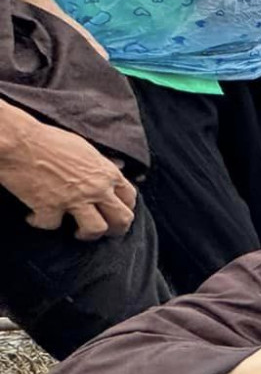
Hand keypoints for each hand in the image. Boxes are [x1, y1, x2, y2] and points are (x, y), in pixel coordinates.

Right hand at [0, 113, 135, 238]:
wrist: (19, 140)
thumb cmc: (49, 140)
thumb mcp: (85, 148)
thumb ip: (102, 163)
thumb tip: (118, 166)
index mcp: (106, 173)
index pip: (130, 197)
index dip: (125, 208)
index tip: (115, 213)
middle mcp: (96, 188)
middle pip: (121, 219)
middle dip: (115, 229)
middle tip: (104, 231)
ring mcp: (74, 199)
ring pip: (96, 229)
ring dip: (86, 234)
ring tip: (76, 231)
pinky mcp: (50, 207)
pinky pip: (52, 226)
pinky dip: (40, 222)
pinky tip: (34, 217)